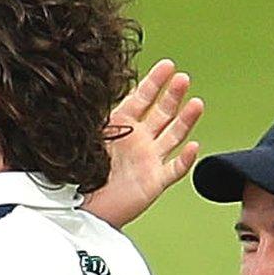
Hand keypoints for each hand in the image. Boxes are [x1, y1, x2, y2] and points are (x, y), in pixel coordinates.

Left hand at [83, 59, 202, 227]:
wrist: (78, 209)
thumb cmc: (77, 175)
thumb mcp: (81, 139)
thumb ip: (87, 119)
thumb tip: (78, 91)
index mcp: (120, 127)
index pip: (141, 98)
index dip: (154, 82)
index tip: (167, 65)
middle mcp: (138, 140)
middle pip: (162, 112)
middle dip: (173, 95)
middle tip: (182, 78)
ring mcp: (149, 159)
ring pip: (174, 135)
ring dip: (186, 120)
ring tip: (196, 104)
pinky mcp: (154, 181)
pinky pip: (174, 169)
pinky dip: (185, 159)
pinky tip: (193, 147)